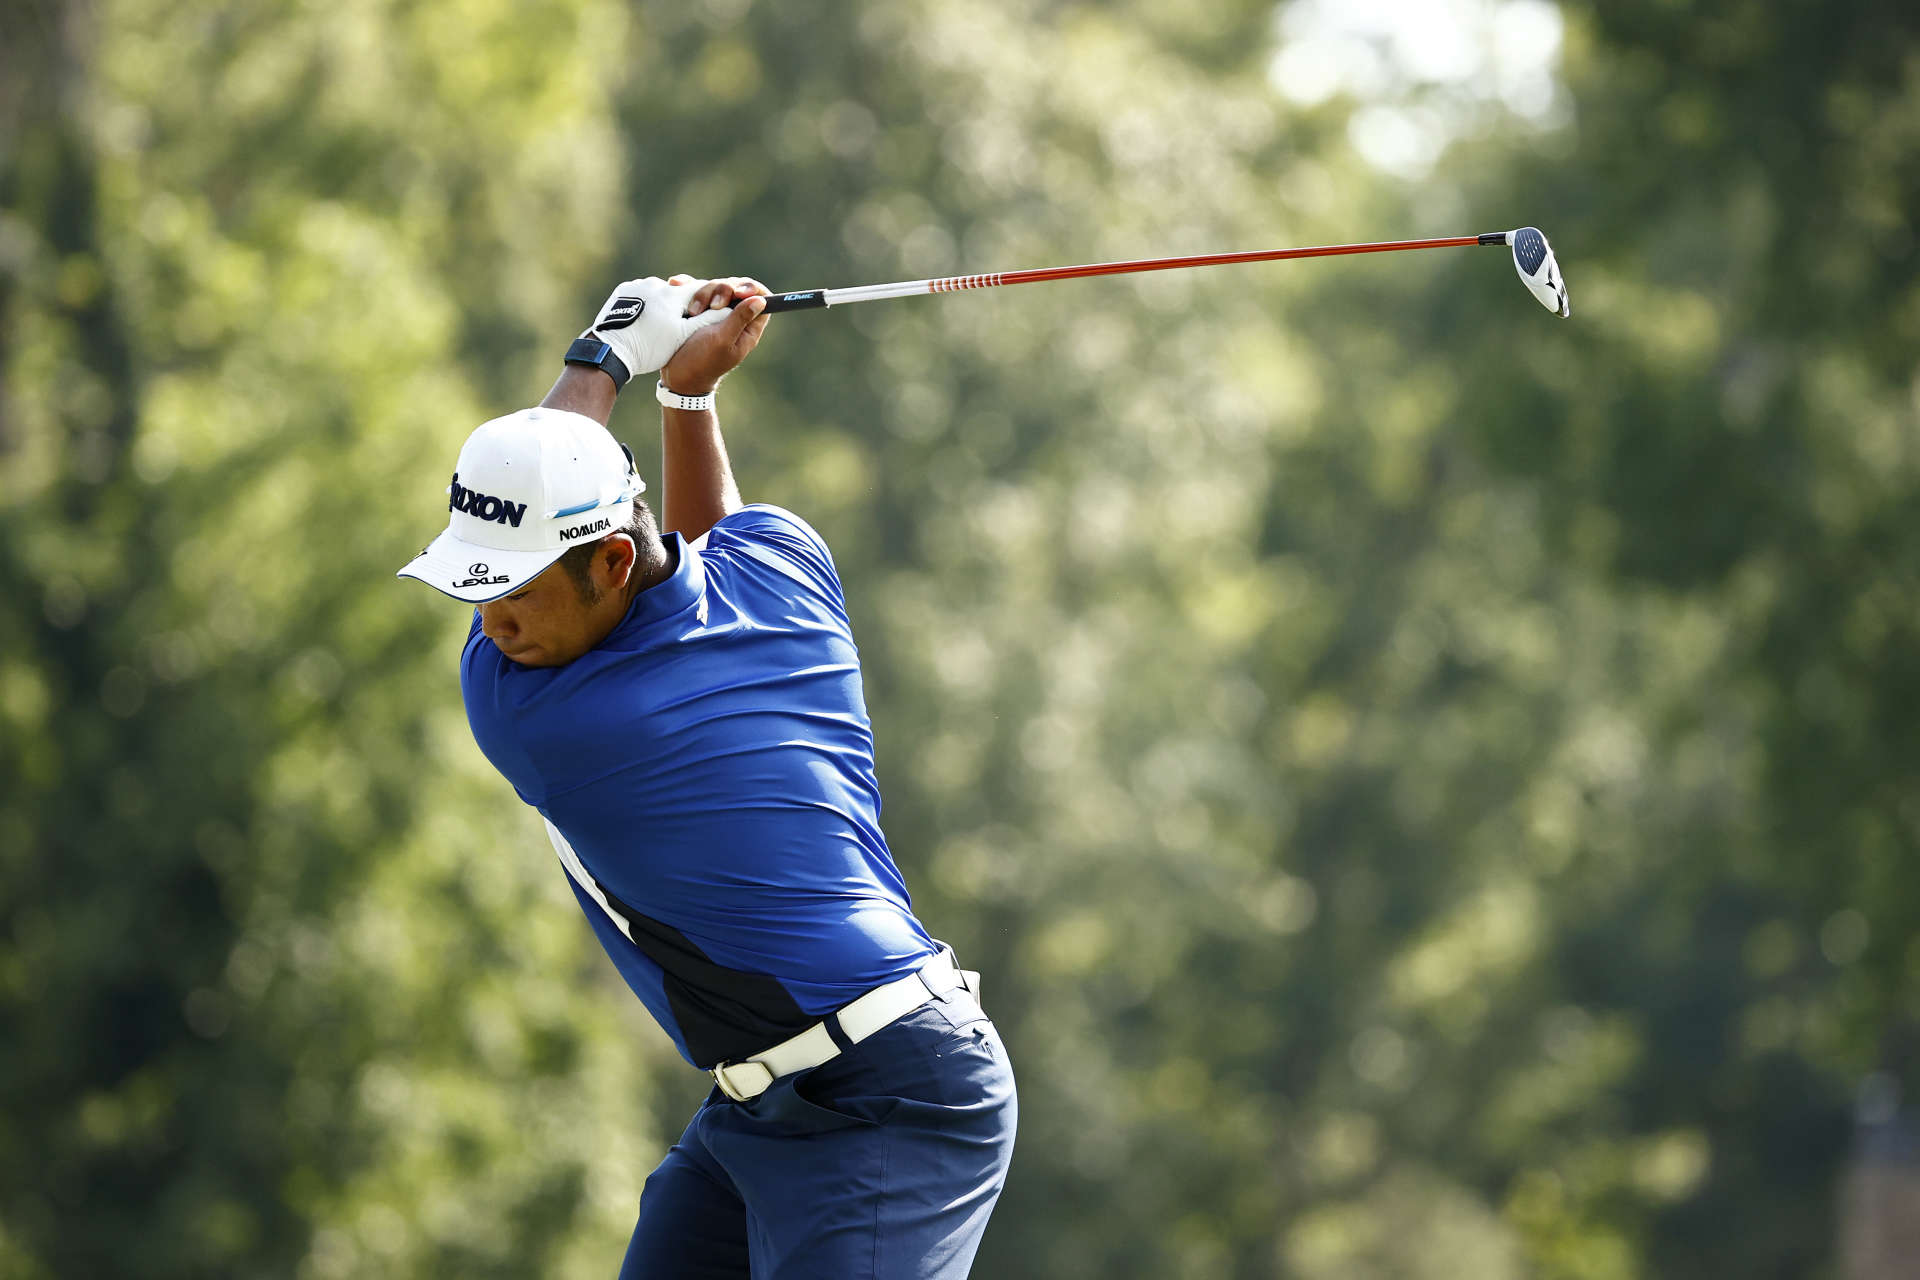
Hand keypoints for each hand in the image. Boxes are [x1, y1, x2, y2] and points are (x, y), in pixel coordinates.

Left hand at [580, 276, 732, 378]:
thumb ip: (705, 321)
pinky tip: (643, 319)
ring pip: (658, 292)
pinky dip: (645, 304)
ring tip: (658, 325)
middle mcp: (655, 284)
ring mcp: (637, 285)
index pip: (698, 290)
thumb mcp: (681, 337)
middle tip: (677, 324)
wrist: (611, 349)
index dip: (706, 301)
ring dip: (661, 304)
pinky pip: (640, 294)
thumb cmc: (649, 347)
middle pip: (676, 291)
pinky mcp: (623, 291)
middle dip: (681, 306)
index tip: (709, 310)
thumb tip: (726, 309)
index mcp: (673, 295)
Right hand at [660, 276, 771, 396]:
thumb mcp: (722, 341)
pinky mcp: (695, 309)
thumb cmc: (702, 362)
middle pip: (735, 287)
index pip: (761, 299)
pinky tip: (677, 285)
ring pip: (714, 286)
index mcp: (747, 327)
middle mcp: (733, 317)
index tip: (738, 292)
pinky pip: (693, 288)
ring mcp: (713, 312)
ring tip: (691, 312)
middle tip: (713, 306)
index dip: (752, 289)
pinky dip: (685, 285)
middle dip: (722, 290)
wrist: (676, 373)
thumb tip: (761, 300)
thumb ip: (740, 320)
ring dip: (701, 293)